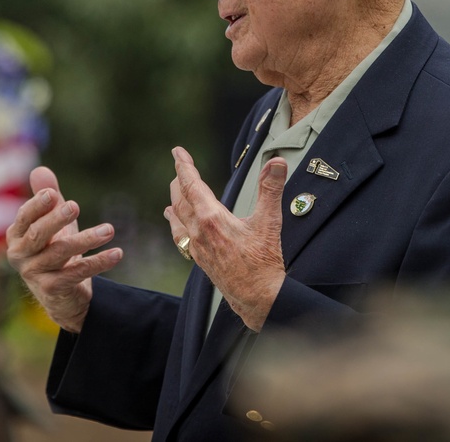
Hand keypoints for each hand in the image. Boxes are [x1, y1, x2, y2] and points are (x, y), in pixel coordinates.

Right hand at [6, 166, 122, 333]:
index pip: (25, 217)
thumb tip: (40, 170)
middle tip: (75, 207)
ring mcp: (34, 273)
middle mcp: (20, 254)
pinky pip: (77, 273)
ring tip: (109, 230)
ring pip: (60, 253)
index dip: (37, 205)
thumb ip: (46, 197)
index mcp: (16, 234)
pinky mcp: (52, 289)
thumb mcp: (52, 221)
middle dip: (56, 220)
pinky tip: (117, 253)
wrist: (61, 293)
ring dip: (87, 240)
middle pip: (37, 235)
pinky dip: (98, 262)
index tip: (54, 194)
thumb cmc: (53, 248)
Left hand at [164, 146, 286, 331]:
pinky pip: (181, 236)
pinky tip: (176, 224)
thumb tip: (277, 163)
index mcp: (212, 218)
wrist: (257, 298)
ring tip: (173, 190)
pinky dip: (176, 223)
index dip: (184, 166)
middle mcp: (200, 232)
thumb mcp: (270, 222)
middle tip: (179, 165)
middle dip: (179, 180)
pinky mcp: (200, 260)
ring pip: (178, 218)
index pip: (192, 185)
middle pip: (180, 199)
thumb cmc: (264, 263)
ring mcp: (198, 247)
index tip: (177, 152)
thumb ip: (271, 189)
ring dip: (175, 200)